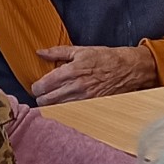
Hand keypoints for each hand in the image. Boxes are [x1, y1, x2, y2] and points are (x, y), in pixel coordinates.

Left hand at [31, 44, 158, 102]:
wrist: (127, 69)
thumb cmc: (104, 58)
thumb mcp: (80, 50)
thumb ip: (57, 52)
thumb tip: (40, 52)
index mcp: (71, 71)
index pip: (43, 85)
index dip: (36, 87)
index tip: (38, 86)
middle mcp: (76, 87)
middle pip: (46, 100)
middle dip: (41, 97)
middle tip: (43, 94)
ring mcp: (83, 99)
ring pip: (56, 109)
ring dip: (51, 105)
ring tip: (52, 100)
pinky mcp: (90, 107)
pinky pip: (70, 113)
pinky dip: (64, 111)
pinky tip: (64, 106)